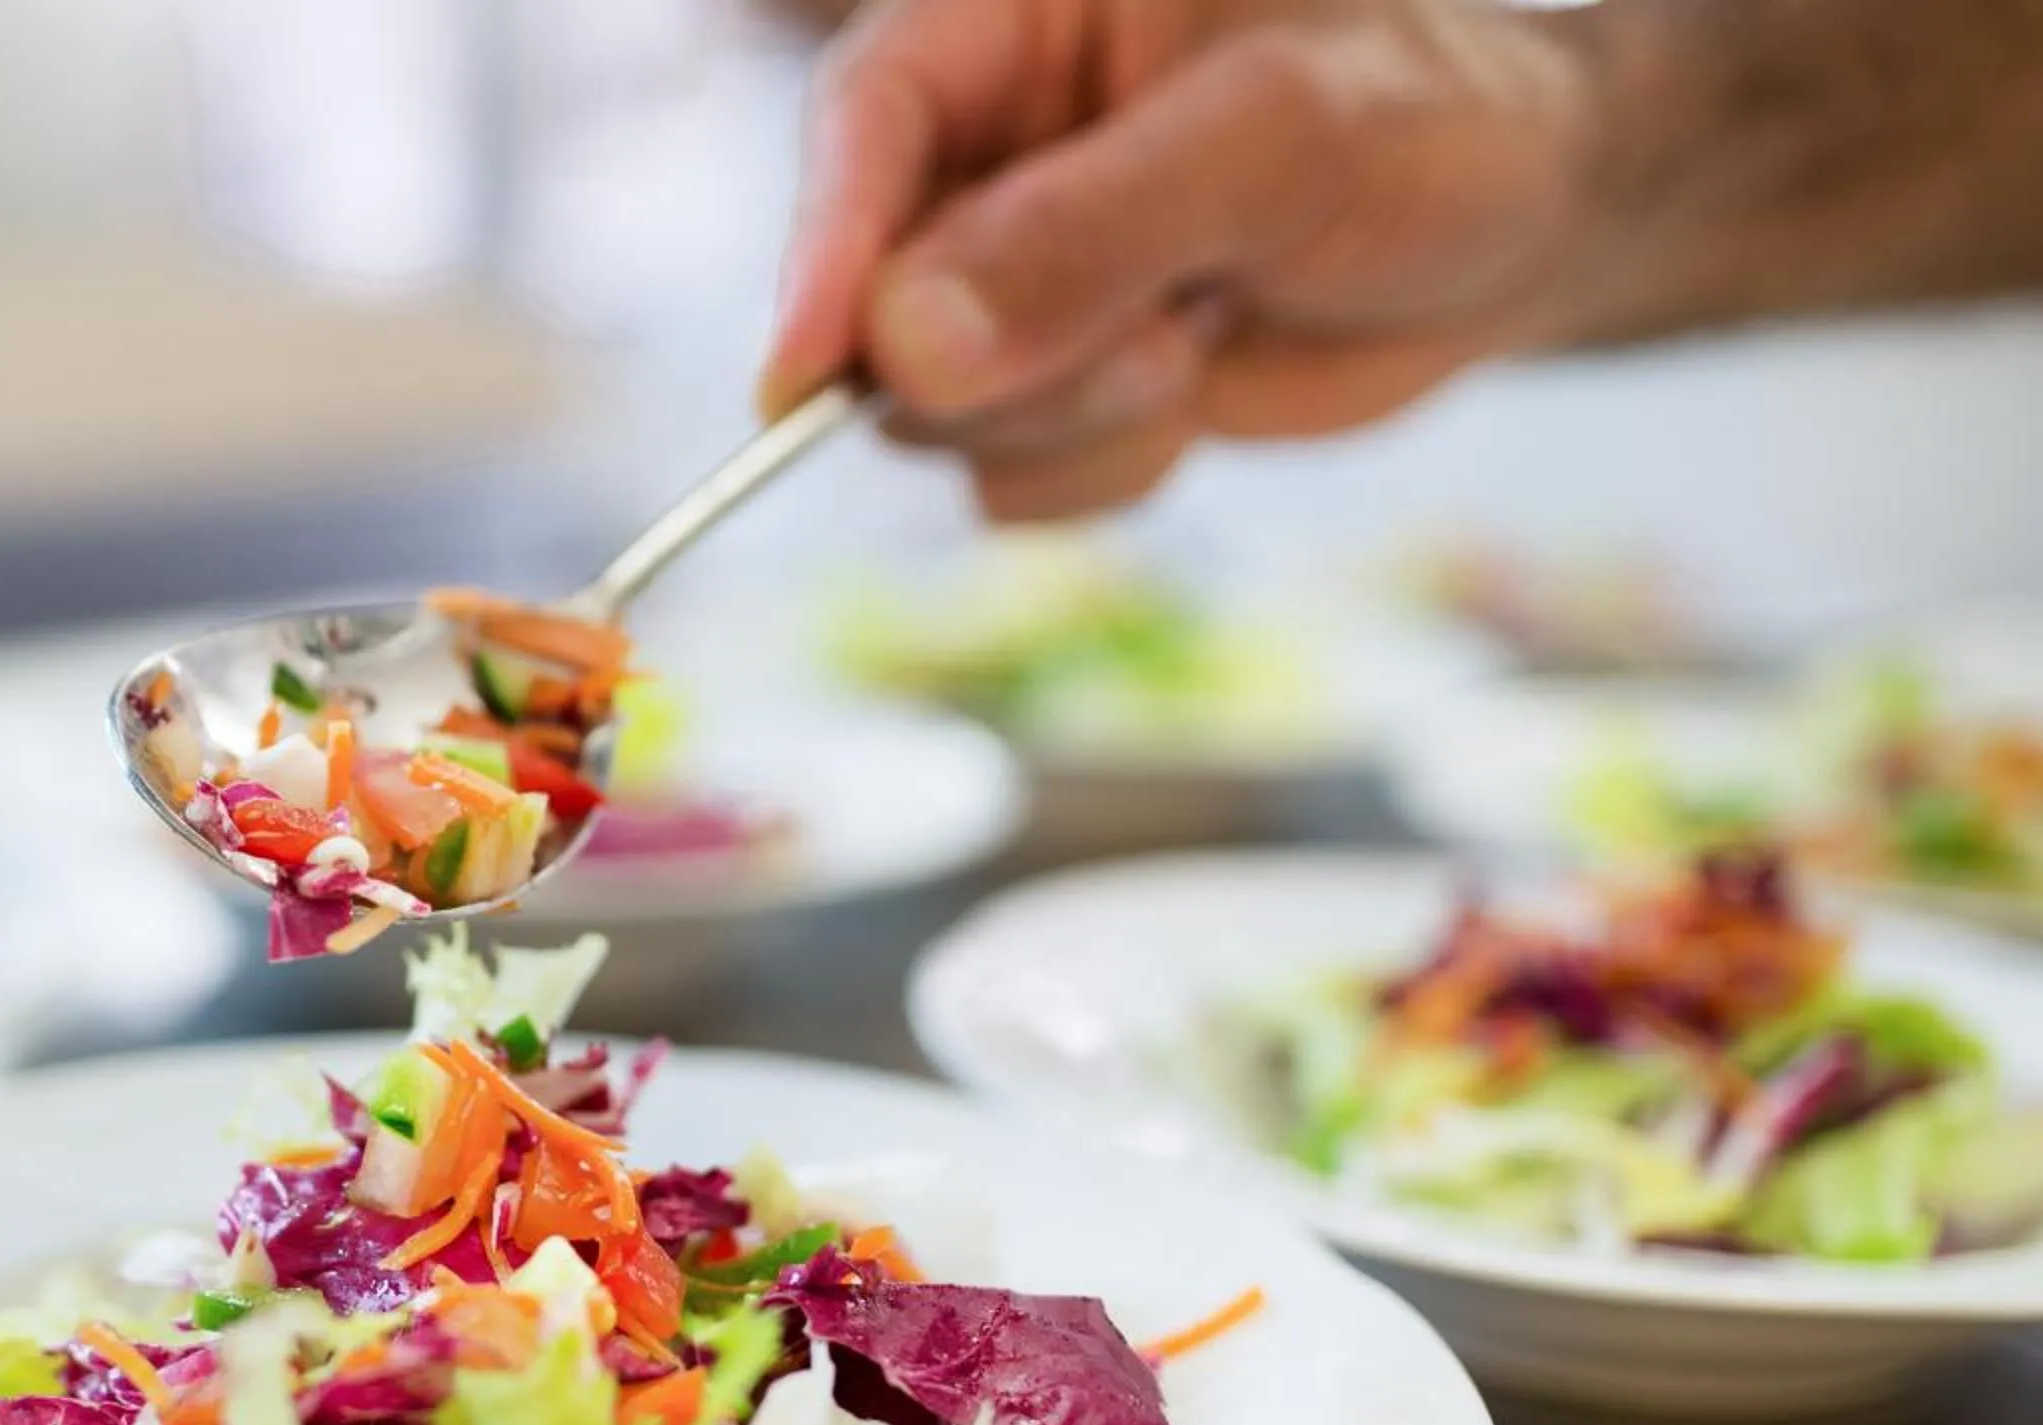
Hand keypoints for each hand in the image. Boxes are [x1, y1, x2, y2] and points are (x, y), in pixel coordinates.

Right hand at [760, 0, 1602, 520]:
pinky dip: (1109, 471)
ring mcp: (1005, 282)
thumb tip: (908, 348)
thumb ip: (1095, 229)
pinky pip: (1007, 484)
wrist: (1522, 220)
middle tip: (1166, 334)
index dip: (821, 253)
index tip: (797, 386)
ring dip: (1075, 416)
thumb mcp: (1283, 141)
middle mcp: (982, 153)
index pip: (868, 121)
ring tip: (1202, 333)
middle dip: (1008, 360)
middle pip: (874, 299)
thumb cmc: (1430, 117)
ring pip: (934, 413)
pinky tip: (1199, 388)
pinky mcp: (1048, 390)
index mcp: (1012, 20)